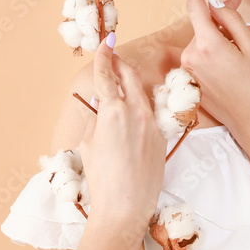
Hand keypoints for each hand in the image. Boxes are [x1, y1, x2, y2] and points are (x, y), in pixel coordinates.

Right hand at [78, 38, 166, 241]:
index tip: (106, 42)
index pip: (107, 75)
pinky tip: (132, 115)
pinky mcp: (161, 137)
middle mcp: (135, 112)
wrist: (126, 207)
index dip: (104, 56)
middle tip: (113, 57)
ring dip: (131, 86)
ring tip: (121, 84)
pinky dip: (139, 108)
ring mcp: (152, 124)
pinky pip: (150, 114)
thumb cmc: (101, 179)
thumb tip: (100, 102)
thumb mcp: (88, 143)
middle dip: (121, 64)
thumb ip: (95, 117)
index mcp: (112, 111)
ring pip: (142, 94)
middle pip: (130, 76)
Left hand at [179, 0, 249, 146]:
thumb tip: (214, 2)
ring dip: (219, 39)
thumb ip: (231, 20)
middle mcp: (191, 57)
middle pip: (202, 25)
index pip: (196, 7)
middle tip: (244, 17)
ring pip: (202, 41)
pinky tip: (233, 63)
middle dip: (220, 19)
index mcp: (206, 45)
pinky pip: (200, 57)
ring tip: (243, 53)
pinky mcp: (189, 80)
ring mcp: (188, 71)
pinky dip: (214, 53)